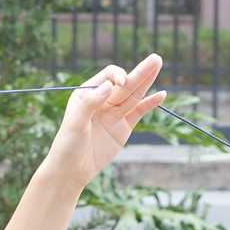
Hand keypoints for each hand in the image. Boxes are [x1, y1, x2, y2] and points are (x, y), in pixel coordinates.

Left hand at [44, 57, 170, 182]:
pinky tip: (161, 95)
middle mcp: (103, 101)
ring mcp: (115, 114)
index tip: (122, 83)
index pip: (108, 77)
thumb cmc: (68, 145)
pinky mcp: (124, 128)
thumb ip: (90, 103)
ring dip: (147, 81)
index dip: (118, 76)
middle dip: (140, 71)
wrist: (72, 170)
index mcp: (87, 94)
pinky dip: (150, 104)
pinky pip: (139, 112)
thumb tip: (109, 86)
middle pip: (125, 83)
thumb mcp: (75, 122)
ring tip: (158, 66)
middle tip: (156, 58)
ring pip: (134, 95)